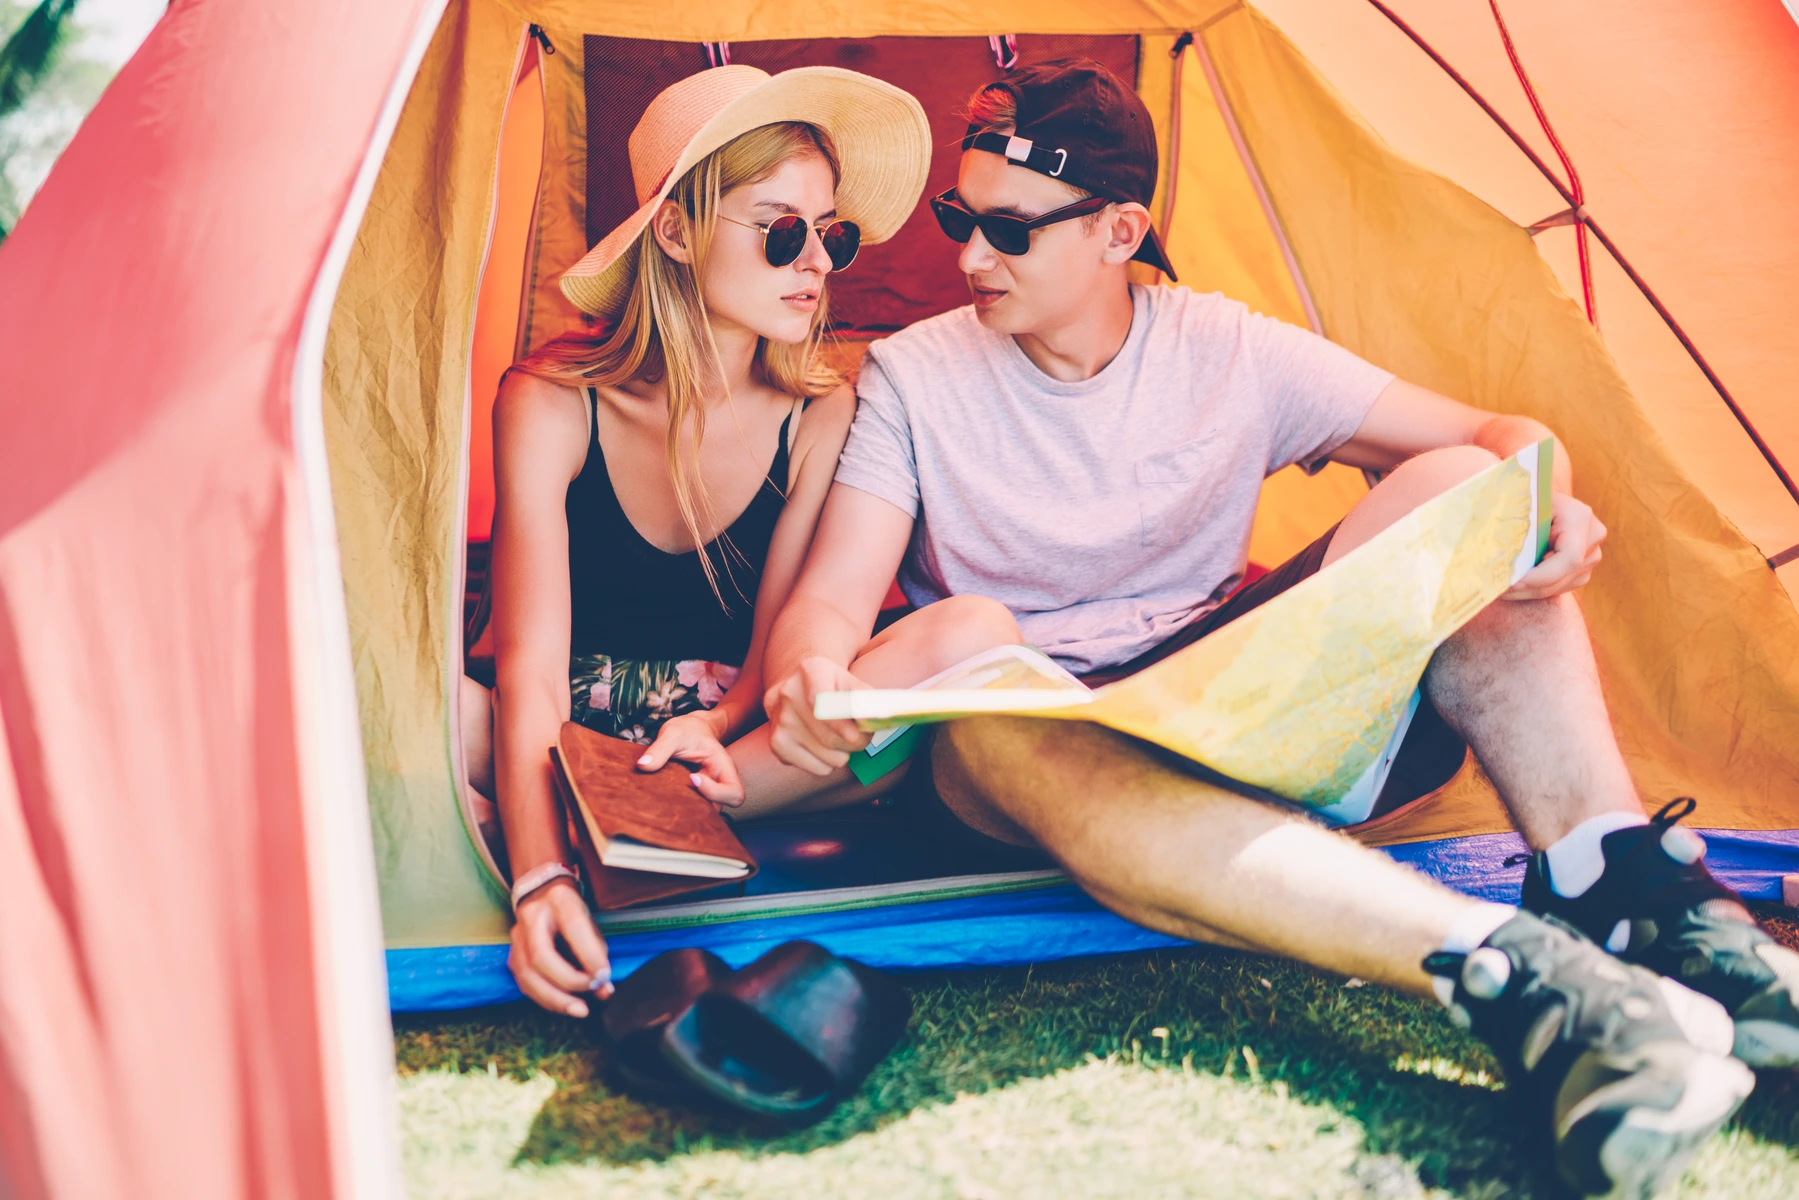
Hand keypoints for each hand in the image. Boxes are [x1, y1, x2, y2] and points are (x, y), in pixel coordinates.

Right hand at [508, 877, 611, 1017]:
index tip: (604, 976)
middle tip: (592, 992)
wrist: (541, 891)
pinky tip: (563, 1004)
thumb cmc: (572, 910)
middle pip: (541, 956)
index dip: (589, 955)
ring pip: (526, 974)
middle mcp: (532, 916)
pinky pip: (524, 983)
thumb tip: (604, 989)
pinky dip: (545, 998)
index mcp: (559, 899)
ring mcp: (517, 936)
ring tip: (579, 1009)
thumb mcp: (590, 922)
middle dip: (568, 982)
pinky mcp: (512, 954)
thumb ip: (598, 954)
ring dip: (554, 998)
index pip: (573, 927)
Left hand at [635, 711, 743, 805]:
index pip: (734, 792)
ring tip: (669, 797)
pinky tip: (667, 800)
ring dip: (688, 809)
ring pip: (706, 813)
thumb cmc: (688, 730)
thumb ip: (660, 748)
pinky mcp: (697, 796)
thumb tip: (643, 766)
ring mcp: (709, 791)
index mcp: (723, 767)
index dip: (715, 792)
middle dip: (697, 806)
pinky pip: (695, 809)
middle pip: (720, 808)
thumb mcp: (673, 733)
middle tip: (676, 792)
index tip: (692, 777)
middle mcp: (720, 782)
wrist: (690, 729)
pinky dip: (682, 809)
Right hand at [763, 655, 871, 774]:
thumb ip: (867, 700)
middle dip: (856, 743)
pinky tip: (822, 744)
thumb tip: (877, 720)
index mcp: (811, 670)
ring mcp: (780, 720)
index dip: (839, 723)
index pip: (820, 700)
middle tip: (862, 737)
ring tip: (841, 738)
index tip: (855, 735)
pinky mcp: (777, 743)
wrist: (798, 685)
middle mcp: (789, 693)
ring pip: (828, 757)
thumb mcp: (852, 682)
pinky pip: (817, 768)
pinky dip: (827, 762)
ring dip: (843, 753)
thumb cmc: (834, 687)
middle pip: (829, 736)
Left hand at [1504, 491, 1604, 599]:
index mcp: (1578, 517)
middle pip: (1562, 577)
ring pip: (1559, 587)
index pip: (1568, 558)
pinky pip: (1558, 588)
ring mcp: (1591, 555)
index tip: (1512, 583)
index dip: (1540, 576)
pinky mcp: (1583, 569)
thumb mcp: (1518, 507)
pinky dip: (1534, 590)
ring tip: (1500, 589)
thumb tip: (1494, 554)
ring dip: (1527, 592)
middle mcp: (1592, 537)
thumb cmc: (1525, 498)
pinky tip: (1513, 586)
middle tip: (1496, 591)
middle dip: (1527, 587)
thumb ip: (1513, 526)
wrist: (1540, 496)